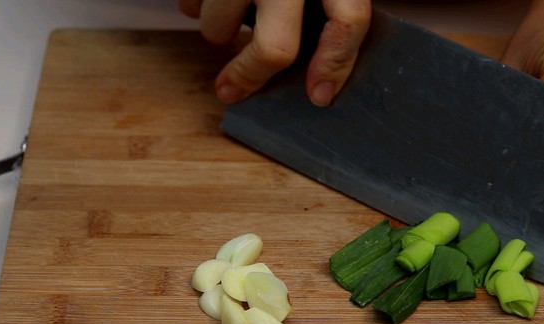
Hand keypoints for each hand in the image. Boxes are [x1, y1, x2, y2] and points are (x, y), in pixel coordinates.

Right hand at [179, 0, 371, 105]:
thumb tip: (322, 64)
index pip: (348, 21)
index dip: (336, 65)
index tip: (319, 95)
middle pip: (276, 46)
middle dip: (250, 74)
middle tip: (232, 88)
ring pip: (219, 25)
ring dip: (216, 29)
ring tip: (221, 13)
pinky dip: (195, 4)